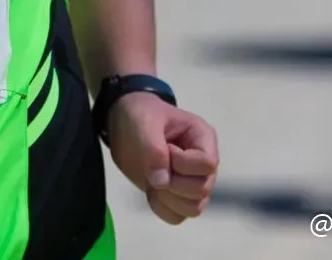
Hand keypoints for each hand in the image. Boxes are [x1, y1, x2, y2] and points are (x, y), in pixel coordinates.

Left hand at [106, 93, 218, 224]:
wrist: (124, 123)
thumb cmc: (139, 115)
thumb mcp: (143, 122)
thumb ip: (154, 149)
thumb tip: (162, 181)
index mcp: (203, 138)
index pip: (208, 164)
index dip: (183, 163)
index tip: (165, 149)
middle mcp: (203, 164)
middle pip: (203, 190)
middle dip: (174, 183)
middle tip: (153, 167)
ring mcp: (192, 181)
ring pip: (194, 208)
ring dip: (168, 199)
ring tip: (152, 180)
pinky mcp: (177, 195)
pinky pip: (177, 217)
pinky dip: (162, 208)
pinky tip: (150, 191)